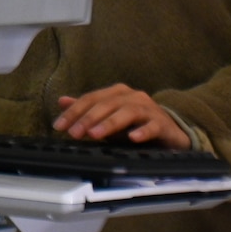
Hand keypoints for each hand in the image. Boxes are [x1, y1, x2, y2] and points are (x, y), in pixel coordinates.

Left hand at [55, 84, 190, 146]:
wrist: (171, 131)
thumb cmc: (136, 124)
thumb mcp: (108, 117)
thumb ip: (87, 109)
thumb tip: (62, 101)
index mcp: (117, 93)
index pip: (90, 99)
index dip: (73, 111)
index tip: (59, 126)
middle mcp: (132, 97)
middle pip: (106, 104)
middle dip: (88, 118)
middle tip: (74, 133)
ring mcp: (149, 109)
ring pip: (127, 112)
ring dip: (110, 123)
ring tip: (95, 134)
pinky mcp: (162, 124)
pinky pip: (152, 126)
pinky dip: (142, 131)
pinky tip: (133, 138)